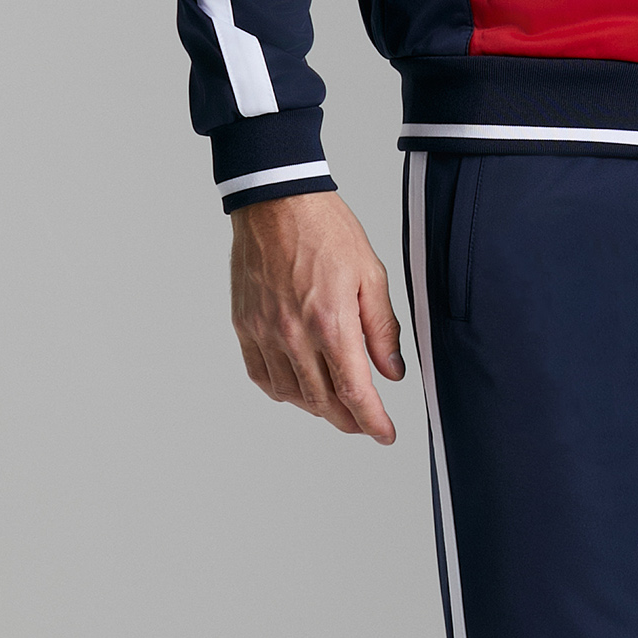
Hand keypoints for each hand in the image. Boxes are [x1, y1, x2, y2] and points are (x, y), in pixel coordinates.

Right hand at [229, 190, 405, 440]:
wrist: (276, 203)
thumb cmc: (326, 231)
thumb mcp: (371, 275)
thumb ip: (382, 329)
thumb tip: (392, 372)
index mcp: (331, 323)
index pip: (355, 393)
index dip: (373, 422)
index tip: (385, 434)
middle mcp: (295, 335)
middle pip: (323, 402)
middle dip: (349, 421)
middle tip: (365, 424)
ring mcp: (265, 332)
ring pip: (291, 394)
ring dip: (317, 409)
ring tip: (336, 406)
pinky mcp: (245, 326)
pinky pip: (261, 375)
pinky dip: (282, 391)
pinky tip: (298, 389)